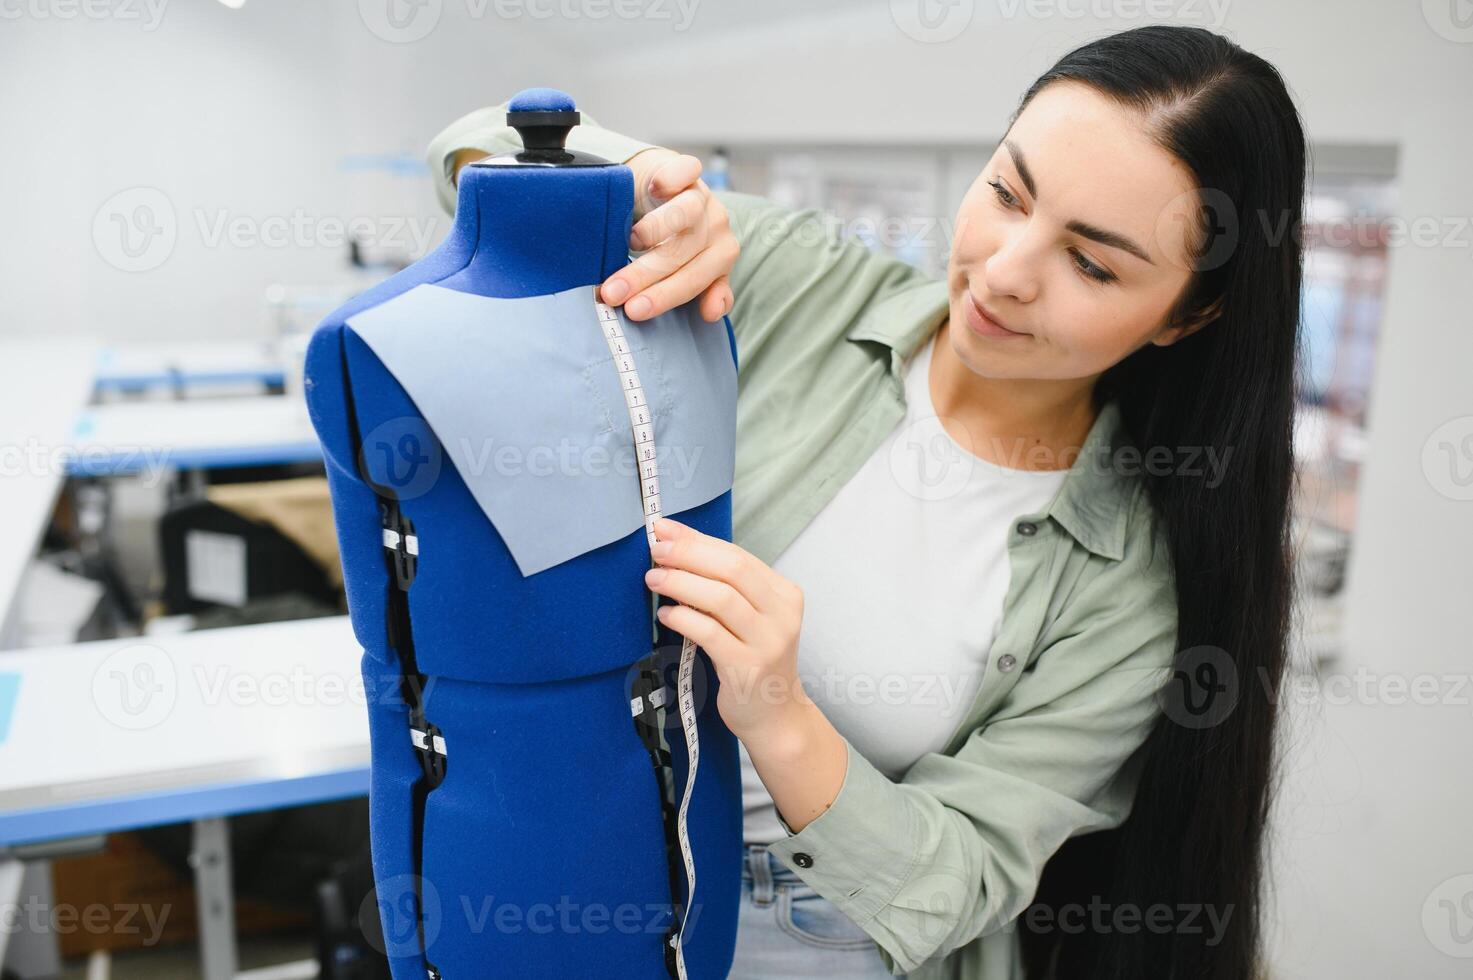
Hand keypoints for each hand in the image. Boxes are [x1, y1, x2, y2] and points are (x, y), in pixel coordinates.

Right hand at [601, 149, 737, 322]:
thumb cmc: (673, 236)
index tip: (633, 309)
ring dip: (657, 230)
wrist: (662, 190)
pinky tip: (656, 190)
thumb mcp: (688, 267)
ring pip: (685, 216)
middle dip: (646, 276)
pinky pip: (686, 171)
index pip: (694, 282)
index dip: (663, 297)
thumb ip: (702, 290)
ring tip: (629, 242)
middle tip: (613, 291)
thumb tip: (713, 313)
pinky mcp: (687, 169)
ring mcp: (703, 196)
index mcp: (720, 256)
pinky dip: (672, 180)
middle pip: (683, 254)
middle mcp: (716, 226)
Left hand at [644, 516, 807, 744]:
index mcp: (784, 593)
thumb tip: (676, 546)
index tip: (665, 529)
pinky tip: (666, 613)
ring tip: (654, 578)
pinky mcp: (748, 668)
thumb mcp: (749, 618)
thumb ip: (724, 586)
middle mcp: (782, 614)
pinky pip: (710, 634)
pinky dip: (684, 618)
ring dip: (682, 583)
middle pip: (733, 569)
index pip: (738, 555)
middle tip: (656, 549)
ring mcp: (769, 642)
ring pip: (722, 599)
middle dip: (689, 554)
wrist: (775, 716)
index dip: (698, 540)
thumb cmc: (753, 661)